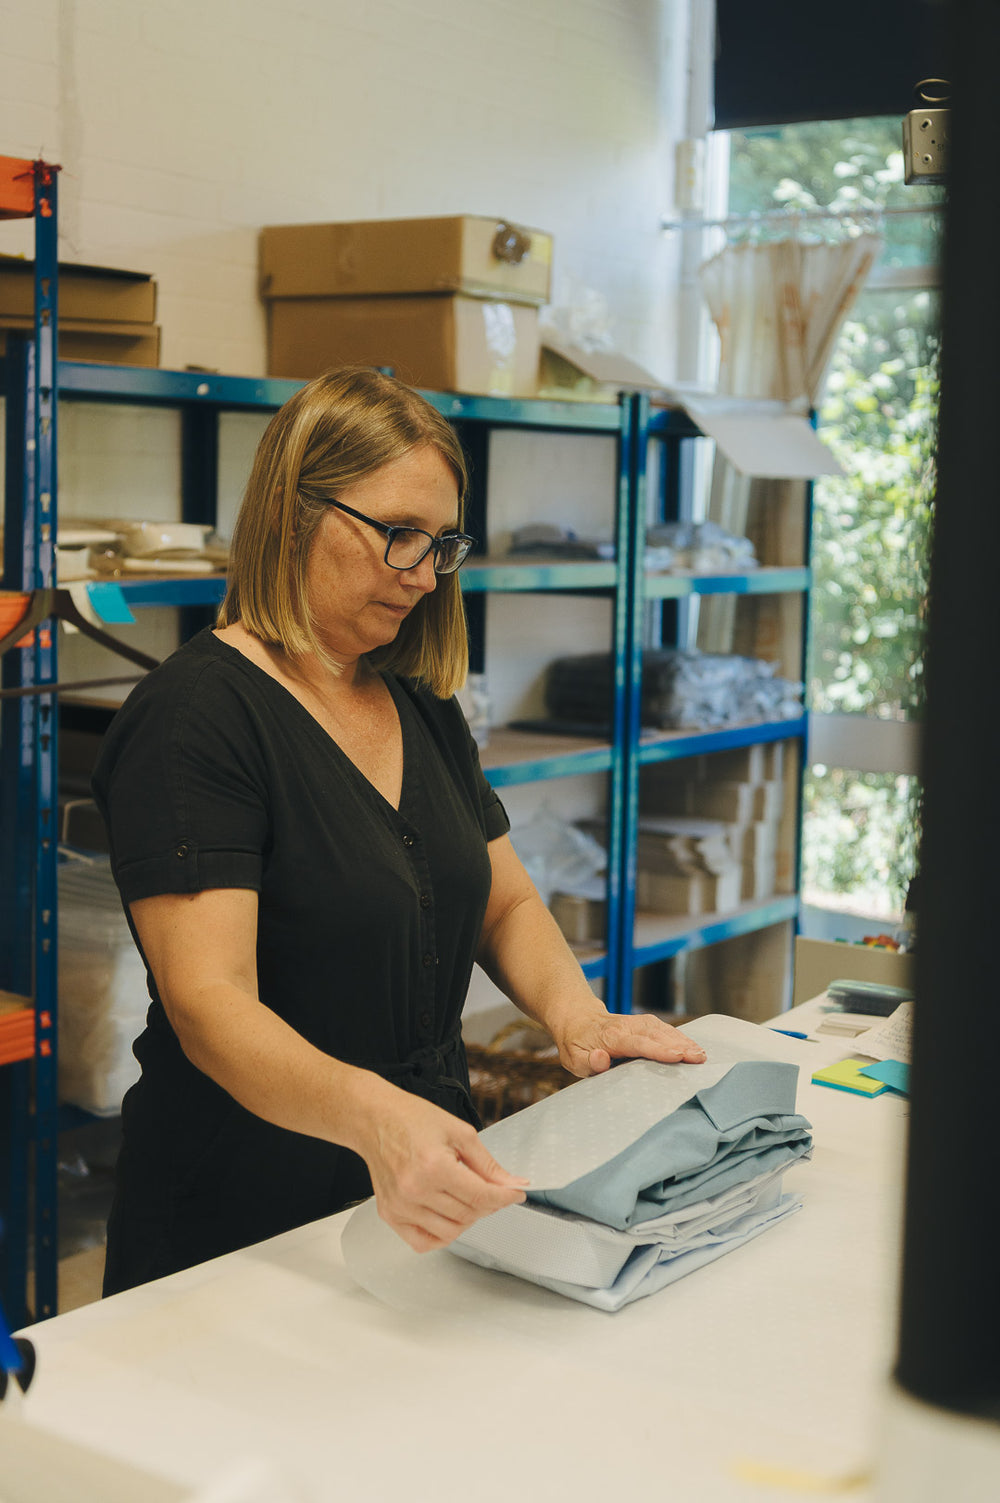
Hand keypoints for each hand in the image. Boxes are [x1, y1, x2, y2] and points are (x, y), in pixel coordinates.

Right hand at [358, 1085, 527, 1253]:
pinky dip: (442, 1236)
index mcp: (434, 1166)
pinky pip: (423, 1242)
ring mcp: (400, 1206)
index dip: (505, 1197)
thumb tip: (512, 1184)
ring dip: (467, 1220)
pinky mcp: (389, 1214)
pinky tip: (447, 1217)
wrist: (375, 1120)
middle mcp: (414, 1190)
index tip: (515, 1194)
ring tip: (466, 1198)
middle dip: (488, 1205)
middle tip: (491, 1190)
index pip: (480, 1196)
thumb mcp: (459, 1132)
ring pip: (450, 1232)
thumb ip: (488, 1164)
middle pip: (468, 1215)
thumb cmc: (413, 1119)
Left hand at [551, 1005, 706, 1078]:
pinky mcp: (645, 1023)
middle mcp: (628, 1026)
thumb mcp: (573, 1058)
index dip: (658, 1050)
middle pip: (656, 1035)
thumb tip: (601, 1059)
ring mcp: (637, 1022)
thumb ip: (588, 1062)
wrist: (577, 1018)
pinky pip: (665, 1028)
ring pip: (663, 1029)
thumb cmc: (576, 1044)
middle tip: (699, 1058)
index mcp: (611, 1037)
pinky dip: (681, 1037)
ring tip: (702, 1054)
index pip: (638, 1044)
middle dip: (679, 1045)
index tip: (677, 1056)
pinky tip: (694, 1047)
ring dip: (684, 1041)